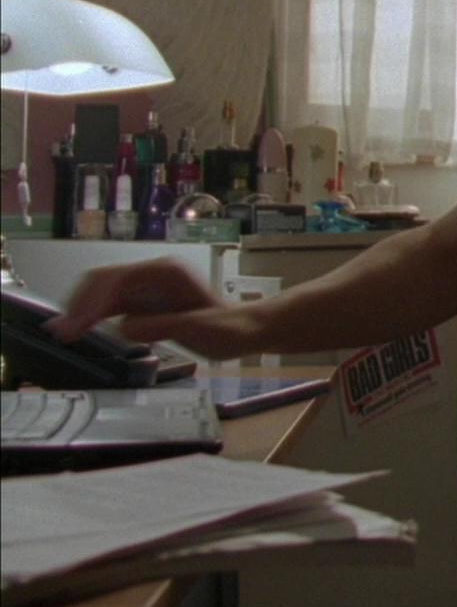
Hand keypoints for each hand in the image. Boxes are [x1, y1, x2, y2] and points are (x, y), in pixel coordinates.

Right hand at [45, 260, 259, 360]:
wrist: (244, 330)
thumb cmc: (229, 328)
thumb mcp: (201, 330)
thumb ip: (163, 326)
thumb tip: (126, 327)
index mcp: (166, 273)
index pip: (118, 280)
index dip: (93, 301)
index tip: (77, 326)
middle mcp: (152, 274)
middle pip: (103, 281)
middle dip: (80, 304)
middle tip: (62, 332)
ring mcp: (146, 287)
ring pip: (101, 292)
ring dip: (82, 310)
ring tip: (64, 334)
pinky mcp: (142, 302)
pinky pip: (109, 305)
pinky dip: (92, 316)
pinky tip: (79, 331)